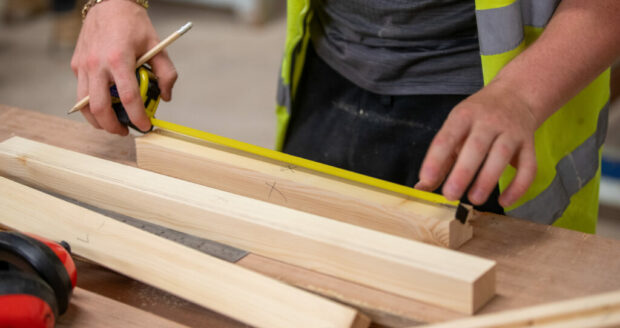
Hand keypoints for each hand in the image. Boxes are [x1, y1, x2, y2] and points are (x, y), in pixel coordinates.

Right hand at [71, 0, 176, 134]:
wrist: (109, 3)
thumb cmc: (133, 24)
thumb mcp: (157, 46)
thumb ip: (166, 73)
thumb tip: (165, 96)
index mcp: (119, 59)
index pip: (129, 98)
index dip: (138, 117)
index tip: (145, 126)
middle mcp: (97, 64)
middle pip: (100, 108)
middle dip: (113, 126)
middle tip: (125, 131)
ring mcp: (83, 65)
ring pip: (83, 104)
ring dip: (98, 120)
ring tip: (112, 124)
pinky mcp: (75, 65)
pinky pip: (81, 91)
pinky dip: (91, 103)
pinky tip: (105, 103)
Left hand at [415, 81, 539, 207]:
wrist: (516, 95)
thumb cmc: (477, 118)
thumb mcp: (455, 128)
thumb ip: (440, 158)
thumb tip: (422, 187)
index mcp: (463, 116)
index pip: (446, 137)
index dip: (435, 159)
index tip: (426, 180)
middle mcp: (488, 121)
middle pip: (476, 146)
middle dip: (462, 173)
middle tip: (450, 195)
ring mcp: (511, 131)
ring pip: (502, 155)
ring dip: (488, 180)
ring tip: (474, 199)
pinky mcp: (529, 143)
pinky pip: (529, 167)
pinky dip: (518, 187)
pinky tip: (505, 202)